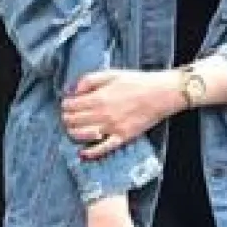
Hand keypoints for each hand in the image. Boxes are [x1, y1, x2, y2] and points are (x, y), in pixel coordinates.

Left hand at [62, 70, 177, 160]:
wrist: (162, 94)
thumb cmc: (137, 82)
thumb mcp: (111, 73)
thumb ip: (89, 80)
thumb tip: (72, 90)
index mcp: (98, 97)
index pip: (69, 105)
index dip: (64, 105)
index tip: (67, 104)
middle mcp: (102, 114)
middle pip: (72, 121)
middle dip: (66, 118)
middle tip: (69, 116)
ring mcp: (112, 128)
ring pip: (82, 135)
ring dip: (73, 133)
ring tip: (74, 129)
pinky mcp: (122, 137)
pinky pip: (103, 149)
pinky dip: (91, 153)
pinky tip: (83, 153)